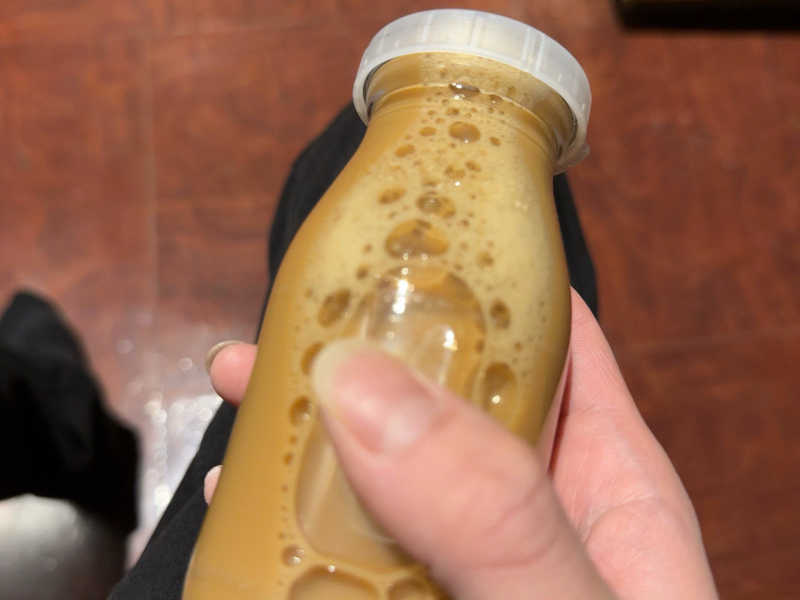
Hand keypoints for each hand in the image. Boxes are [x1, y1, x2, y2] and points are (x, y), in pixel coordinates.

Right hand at [204, 290, 717, 598]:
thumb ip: (494, 513)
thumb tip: (367, 388)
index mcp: (607, 485)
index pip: (556, 340)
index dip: (484, 278)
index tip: (400, 244)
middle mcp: (535, 512)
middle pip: (451, 394)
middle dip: (370, 350)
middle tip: (288, 322)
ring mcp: (467, 562)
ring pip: (387, 466)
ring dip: (317, 426)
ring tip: (245, 387)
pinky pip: (349, 547)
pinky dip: (294, 519)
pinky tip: (245, 501)